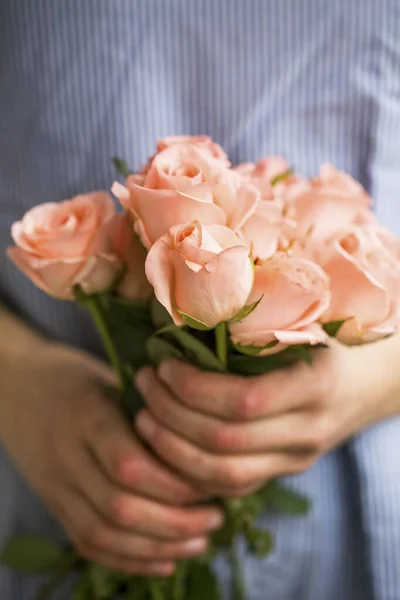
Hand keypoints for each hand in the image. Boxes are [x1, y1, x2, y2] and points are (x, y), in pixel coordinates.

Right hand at [0, 340, 222, 575]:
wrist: (16, 387)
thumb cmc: (75, 378)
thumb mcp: (110, 377)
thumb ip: (148, 406)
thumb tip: (205, 439)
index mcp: (86, 416)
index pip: (128, 464)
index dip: (173, 483)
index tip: (211, 485)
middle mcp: (67, 456)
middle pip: (120, 507)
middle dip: (174, 522)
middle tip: (216, 517)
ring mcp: (55, 485)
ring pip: (104, 533)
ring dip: (157, 546)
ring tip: (199, 542)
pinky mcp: (53, 504)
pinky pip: (87, 543)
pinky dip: (128, 559)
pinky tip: (165, 561)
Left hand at [135, 340, 386, 497]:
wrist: (359, 387)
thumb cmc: (321, 345)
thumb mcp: (300, 326)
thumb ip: (254, 327)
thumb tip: (183, 317)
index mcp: (316, 387)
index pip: (244, 401)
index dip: (194, 388)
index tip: (164, 364)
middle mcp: (308, 432)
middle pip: (225, 442)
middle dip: (171, 415)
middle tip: (143, 383)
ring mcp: (294, 460)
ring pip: (222, 475)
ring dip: (171, 449)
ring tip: (142, 417)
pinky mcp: (279, 474)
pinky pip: (227, 487)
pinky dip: (187, 471)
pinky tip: (162, 445)